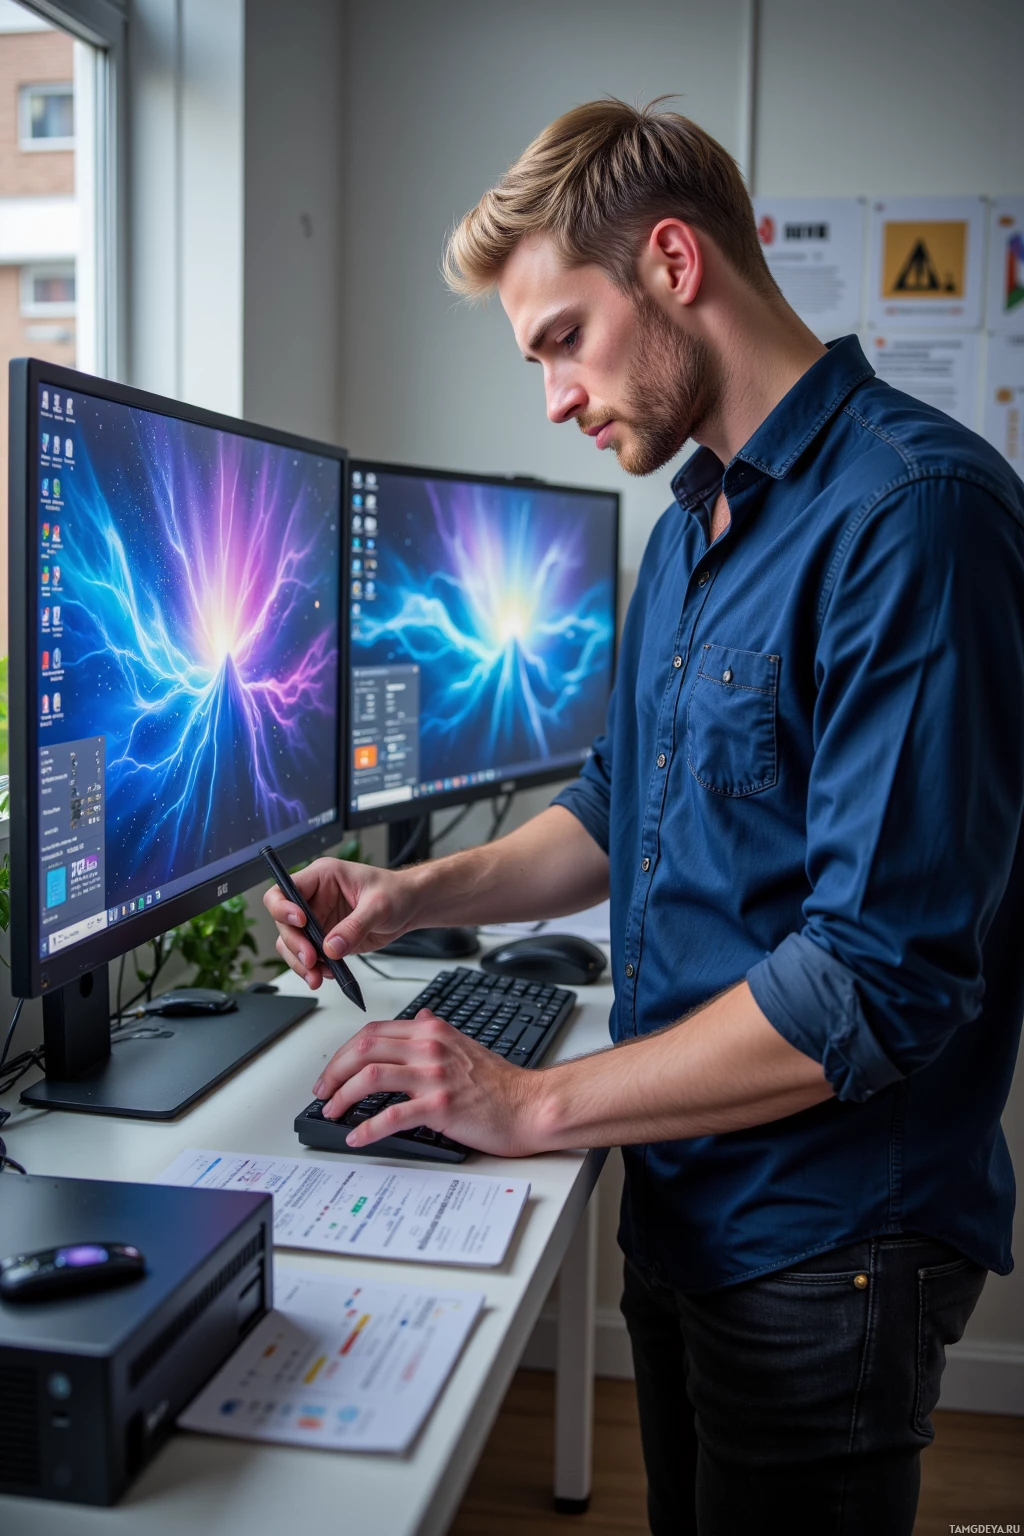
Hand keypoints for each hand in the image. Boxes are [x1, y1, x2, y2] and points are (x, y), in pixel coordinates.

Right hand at [264, 856, 420, 987]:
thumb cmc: (397, 892)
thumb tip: (332, 947)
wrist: (410, 907)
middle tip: (311, 959)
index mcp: (322, 877)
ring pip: (292, 943)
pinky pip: (309, 955)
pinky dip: (313, 968)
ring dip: (300, 962)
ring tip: (316, 975)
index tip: (301, 923)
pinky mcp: (326, 938)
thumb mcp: (379, 905)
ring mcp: (319, 919)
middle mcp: (315, 898)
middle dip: (295, 943)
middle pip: (284, 922)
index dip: (284, 908)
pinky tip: (327, 973)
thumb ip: (355, 926)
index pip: (284, 889)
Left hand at [313, 1009, 544, 1156]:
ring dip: (343, 1095)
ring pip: (372, 1076)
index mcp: (431, 1030)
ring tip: (331, 1111)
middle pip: (364, 1048)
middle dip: (334, 1071)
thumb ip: (435, 1030)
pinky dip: (367, 1127)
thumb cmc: (499, 1082)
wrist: (530, 1104)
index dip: (344, 1052)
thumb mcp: (463, 1043)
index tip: (332, 1071)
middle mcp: (430, 1047)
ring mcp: (435, 1076)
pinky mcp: (440, 1107)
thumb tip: (418, 1015)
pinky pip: (393, 1115)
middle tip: (322, 1091)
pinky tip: (356, 1136)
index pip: (373, 1032)